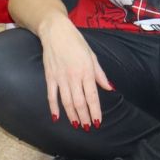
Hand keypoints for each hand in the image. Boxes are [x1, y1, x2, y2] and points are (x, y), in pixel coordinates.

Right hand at [38, 14, 113, 128]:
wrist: (56, 32)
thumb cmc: (76, 42)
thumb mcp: (92, 55)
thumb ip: (100, 74)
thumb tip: (109, 88)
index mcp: (86, 71)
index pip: (92, 96)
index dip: (95, 111)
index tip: (97, 122)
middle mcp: (74, 76)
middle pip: (79, 102)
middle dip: (84, 116)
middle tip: (87, 127)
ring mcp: (60, 77)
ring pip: (66, 101)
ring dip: (72, 115)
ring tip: (77, 125)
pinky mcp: (50, 77)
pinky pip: (52, 96)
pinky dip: (54, 107)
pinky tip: (57, 117)